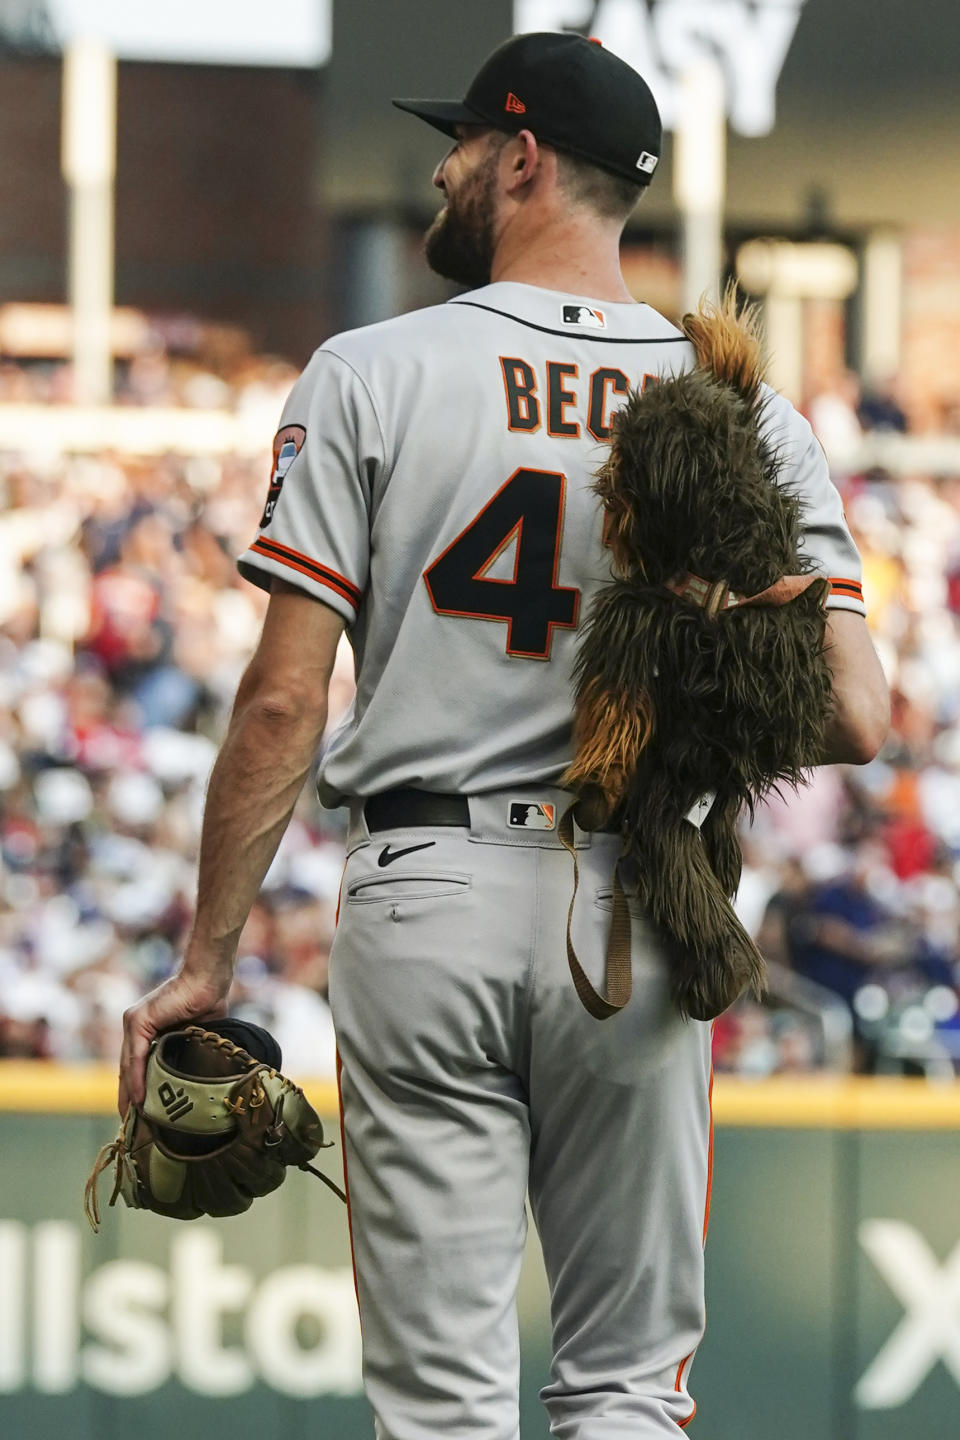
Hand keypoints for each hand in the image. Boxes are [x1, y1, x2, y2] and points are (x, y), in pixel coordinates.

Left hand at [119, 967, 230, 1116]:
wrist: (209, 979)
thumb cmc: (208, 1002)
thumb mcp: (193, 1035)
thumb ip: (184, 1051)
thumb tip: (191, 1078)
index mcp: (146, 1028)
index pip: (134, 1064)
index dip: (136, 1088)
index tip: (140, 1113)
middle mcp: (134, 1025)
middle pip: (126, 1068)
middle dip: (128, 1097)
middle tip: (132, 1126)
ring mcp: (133, 1022)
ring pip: (127, 1066)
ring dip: (129, 1094)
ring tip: (133, 1120)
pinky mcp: (138, 1021)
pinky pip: (135, 1057)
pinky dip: (136, 1079)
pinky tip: (140, 1099)